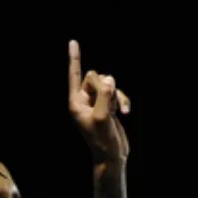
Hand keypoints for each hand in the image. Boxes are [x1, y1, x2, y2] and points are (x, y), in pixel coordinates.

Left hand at [68, 40, 129, 161]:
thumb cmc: (103, 140)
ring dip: (117, 95)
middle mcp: (84, 101)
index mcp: (76, 103)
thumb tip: (108, 78)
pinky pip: (116, 93)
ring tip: (119, 111)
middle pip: (95, 77)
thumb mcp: (102, 116)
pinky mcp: (107, 106)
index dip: (75, 58)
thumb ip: (104, 94)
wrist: (112, 155)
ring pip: (108, 84)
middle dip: (106, 86)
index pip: (75, 75)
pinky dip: (122, 100)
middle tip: (109, 104)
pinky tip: (125, 112)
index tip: (73, 41)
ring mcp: (96, 103)